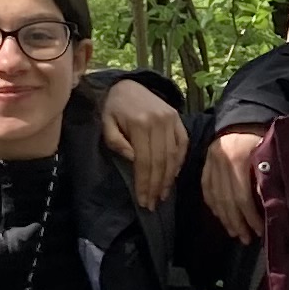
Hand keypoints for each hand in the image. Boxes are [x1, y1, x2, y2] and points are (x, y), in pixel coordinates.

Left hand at [100, 78, 186, 208]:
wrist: (128, 85)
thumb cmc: (113, 108)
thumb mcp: (106, 123)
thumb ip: (116, 142)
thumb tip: (134, 160)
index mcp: (140, 124)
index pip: (144, 161)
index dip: (144, 183)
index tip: (142, 200)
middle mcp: (159, 122)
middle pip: (160, 162)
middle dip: (156, 186)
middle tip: (152, 204)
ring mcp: (171, 120)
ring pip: (173, 156)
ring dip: (168, 179)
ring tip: (162, 195)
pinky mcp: (178, 119)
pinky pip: (183, 144)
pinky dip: (179, 162)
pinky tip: (172, 176)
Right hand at [201, 128, 270, 244]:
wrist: (242, 118)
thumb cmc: (262, 137)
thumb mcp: (269, 152)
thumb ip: (268, 176)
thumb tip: (270, 204)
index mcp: (237, 157)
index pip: (242, 195)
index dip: (251, 216)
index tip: (259, 230)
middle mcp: (220, 161)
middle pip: (227, 200)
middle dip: (238, 222)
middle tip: (246, 239)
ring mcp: (210, 162)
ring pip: (215, 197)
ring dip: (225, 218)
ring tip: (235, 233)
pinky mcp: (204, 164)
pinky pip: (206, 190)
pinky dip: (213, 206)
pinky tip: (221, 218)